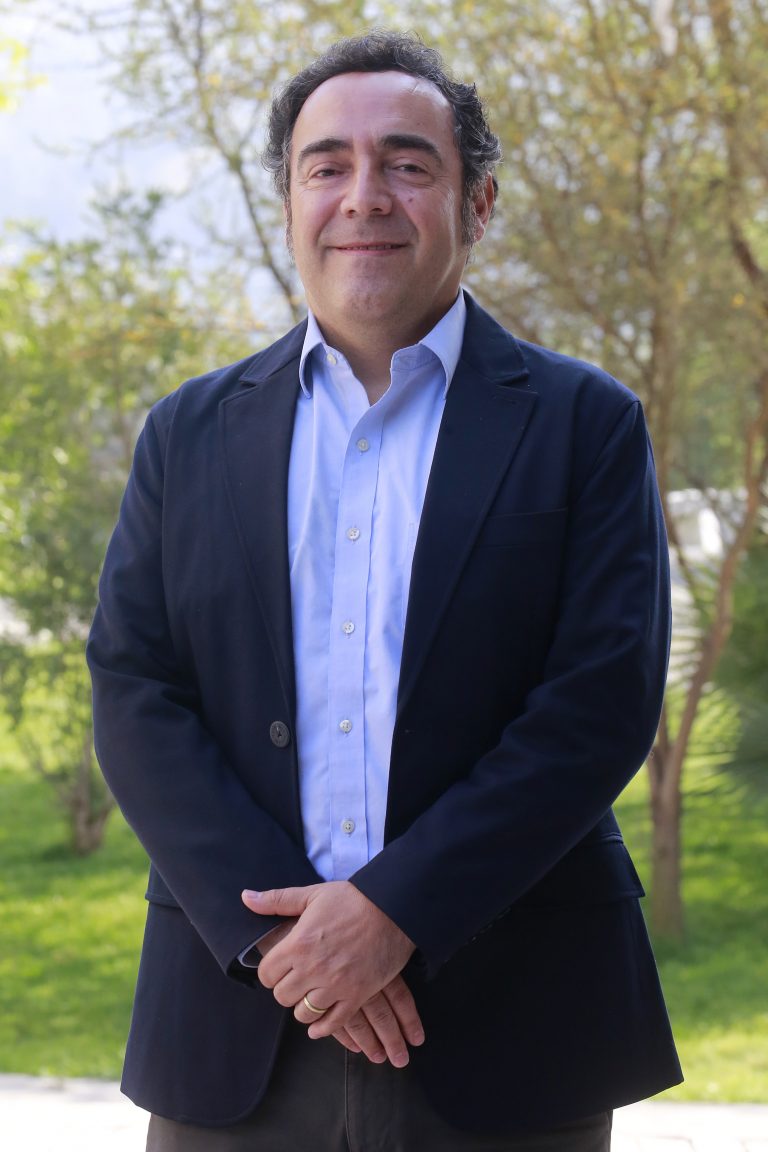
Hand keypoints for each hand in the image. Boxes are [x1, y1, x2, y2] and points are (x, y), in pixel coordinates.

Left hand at [241, 882, 423, 1065]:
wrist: (393, 908)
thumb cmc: (351, 899)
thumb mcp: (312, 894)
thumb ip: (276, 900)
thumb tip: (246, 898)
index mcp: (298, 943)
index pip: (266, 974)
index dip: (271, 972)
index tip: (280, 967)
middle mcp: (313, 968)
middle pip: (282, 997)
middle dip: (286, 989)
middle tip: (295, 981)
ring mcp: (335, 985)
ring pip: (304, 1013)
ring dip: (304, 1007)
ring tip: (310, 996)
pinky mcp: (357, 995)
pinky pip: (332, 1024)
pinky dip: (322, 1028)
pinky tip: (319, 1024)